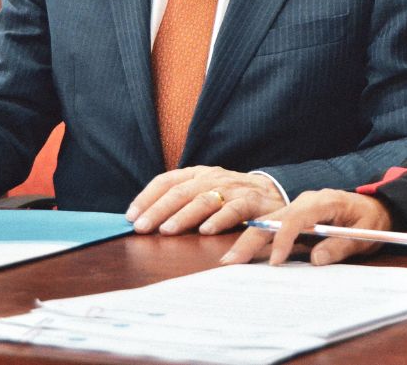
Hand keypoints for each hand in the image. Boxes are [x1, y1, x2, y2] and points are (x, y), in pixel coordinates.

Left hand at [125, 166, 285, 235]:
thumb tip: (145, 221)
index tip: (131, 216)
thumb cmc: (233, 198)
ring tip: (167, 231)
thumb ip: (182, 202)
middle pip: (181, 191)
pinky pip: (234, 210)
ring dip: (184, 216)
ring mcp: (233, 189)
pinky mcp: (252, 202)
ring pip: (204, 199)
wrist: (275, 194)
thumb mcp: (206, 193)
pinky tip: (206, 232)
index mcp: (199, 174)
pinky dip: (219, 220)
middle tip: (142, 227)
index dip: (147, 197)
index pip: (167, 180)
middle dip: (159, 209)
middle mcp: (214, 177)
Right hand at [219, 189, 393, 266]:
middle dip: (251, 238)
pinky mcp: (295, 217)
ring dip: (248, 240)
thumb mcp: (364, 234)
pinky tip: (242, 254)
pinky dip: (258, 240)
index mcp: (323, 201)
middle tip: (231, 260)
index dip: (284, 238)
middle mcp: (305, 201)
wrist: (375, 207)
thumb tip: (316, 259)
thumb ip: (340, 246)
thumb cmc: (371, 220)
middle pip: (273, 218)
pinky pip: (273, 228)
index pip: (296, 217)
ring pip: (268, 222)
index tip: (276, 262)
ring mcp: (298, 208)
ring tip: (229, 260)